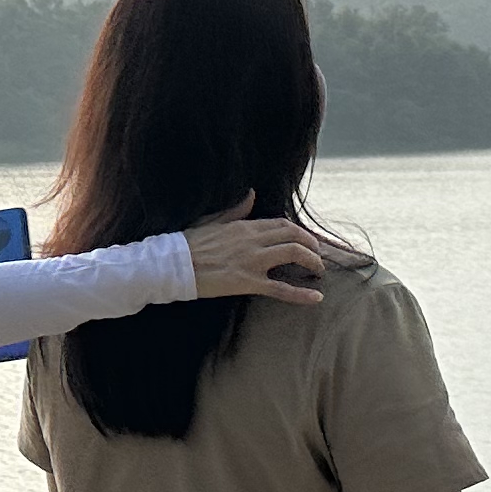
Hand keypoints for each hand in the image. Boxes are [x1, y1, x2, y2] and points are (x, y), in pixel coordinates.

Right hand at [183, 201, 330, 306]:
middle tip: (317, 256)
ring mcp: (252, 261)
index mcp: (244, 226)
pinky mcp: (248, 283)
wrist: (172, 265)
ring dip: (312, 261)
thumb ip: (234, 210)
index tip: (307, 240)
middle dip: (312, 245)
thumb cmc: (187, 244)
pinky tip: (316, 298)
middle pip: (294, 236)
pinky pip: (281, 289)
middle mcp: (253, 240)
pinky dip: (301, 294)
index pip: (282, 224)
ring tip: (318, 271)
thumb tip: (251, 194)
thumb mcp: (212, 221)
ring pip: (294, 254)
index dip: (299, 232)